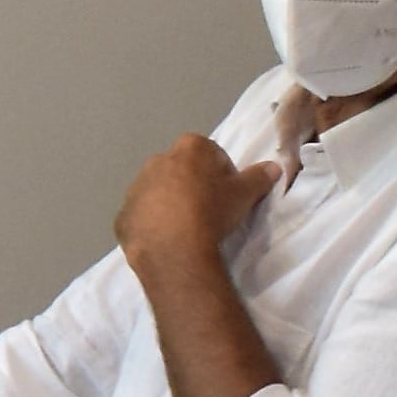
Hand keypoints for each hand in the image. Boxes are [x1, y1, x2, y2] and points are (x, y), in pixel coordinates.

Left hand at [116, 134, 279, 273]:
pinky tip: (167, 239)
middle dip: (193, 184)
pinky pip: (141, 216)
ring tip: (187, 227)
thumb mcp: (245, 194)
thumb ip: (259, 177)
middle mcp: (156, 161)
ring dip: (170, 203)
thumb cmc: (212, 211)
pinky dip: (152, 224)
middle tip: (209, 209)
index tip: (228, 191)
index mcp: (187, 149)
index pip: (209, 152)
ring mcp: (135, 188)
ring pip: (157, 192)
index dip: (222, 171)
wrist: (174, 247)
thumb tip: (273, 167)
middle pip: (180, 169)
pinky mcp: (123, 215)